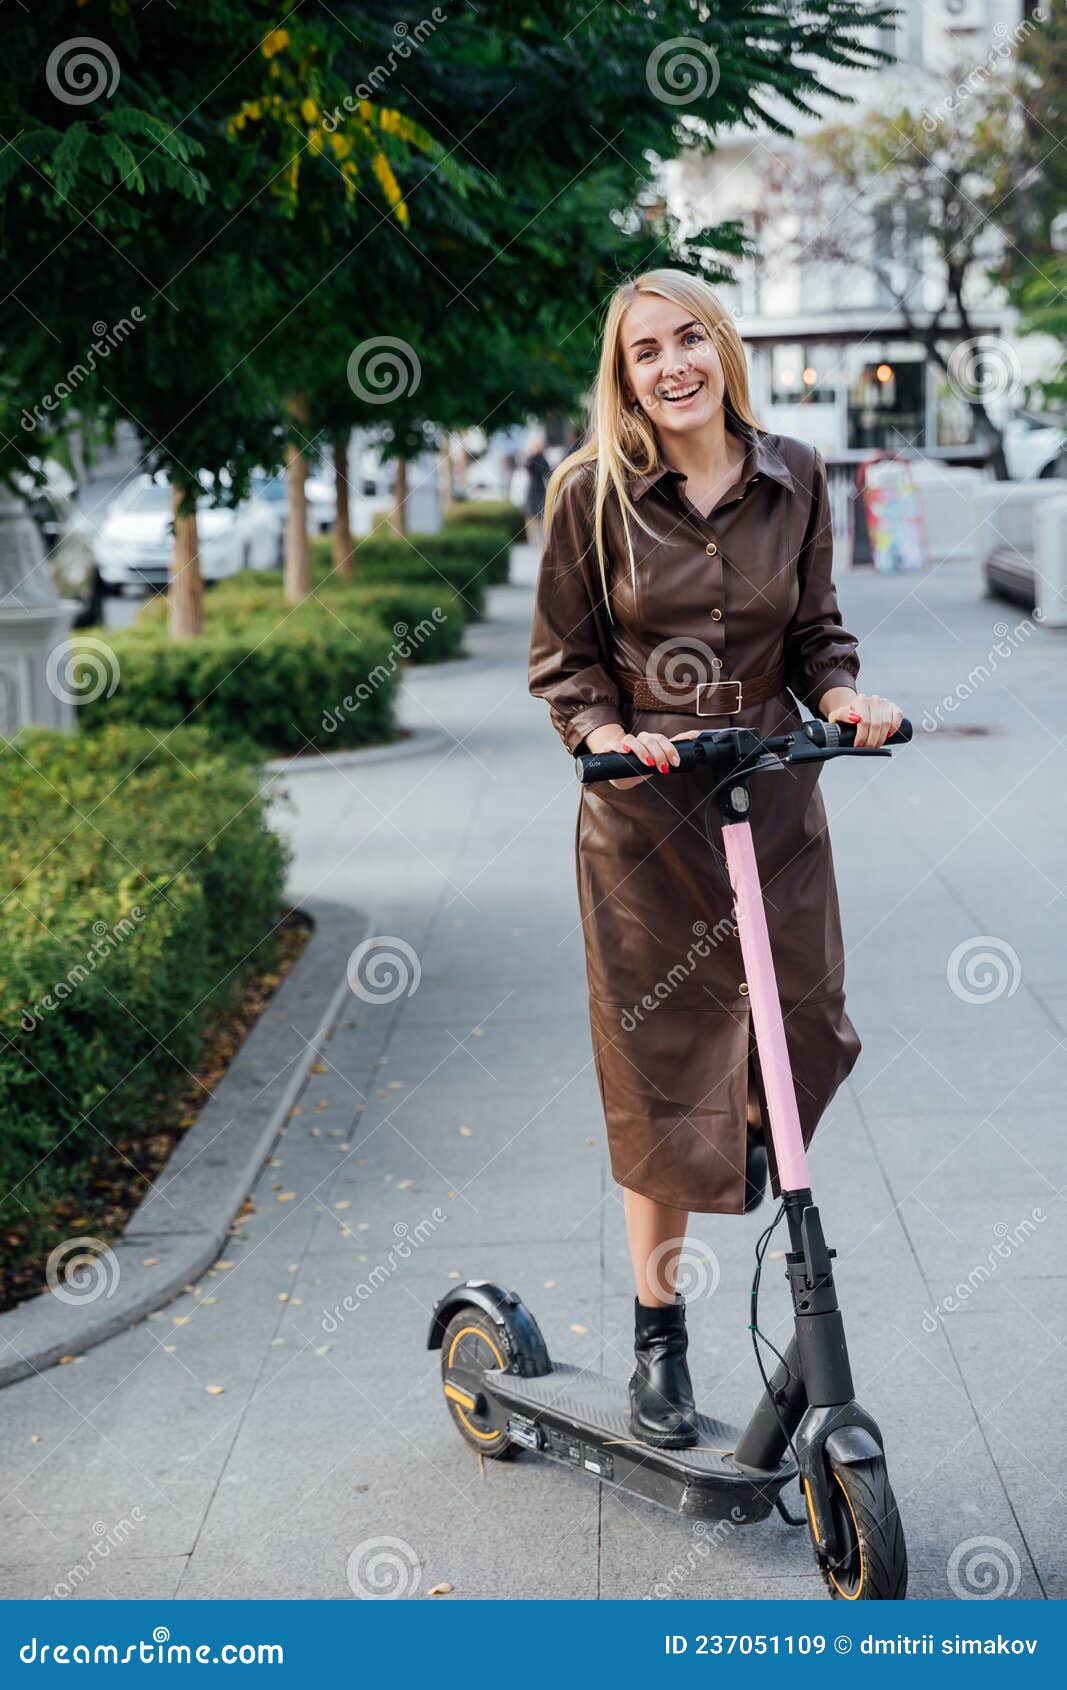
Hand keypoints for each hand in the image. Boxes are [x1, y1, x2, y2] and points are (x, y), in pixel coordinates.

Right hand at [584, 724, 702, 788]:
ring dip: (642, 751)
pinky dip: (619, 747)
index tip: (675, 763)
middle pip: (650, 739)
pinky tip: (625, 752)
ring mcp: (625, 744)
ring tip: (647, 762)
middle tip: (662, 767)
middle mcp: (639, 740)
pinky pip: (614, 744)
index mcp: (651, 741)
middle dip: (658, 754)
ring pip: (633, 740)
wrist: (620, 773)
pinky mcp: (611, 749)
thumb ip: (675, 747)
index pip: (662, 740)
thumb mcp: (659, 759)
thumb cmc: (640, 765)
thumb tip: (695, 734)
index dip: (669, 750)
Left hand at [824, 690, 903, 748]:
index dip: (862, 737)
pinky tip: (888, 735)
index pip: (864, 721)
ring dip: (881, 738)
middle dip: (871, 740)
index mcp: (860, 700)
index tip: (858, 746)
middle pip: (876, 724)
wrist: (855, 711)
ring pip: (887, 723)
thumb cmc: (845, 716)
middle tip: (866, 748)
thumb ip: (841, 715)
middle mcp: (874, 699)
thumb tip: (855, 718)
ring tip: (874, 745)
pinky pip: (898, 716)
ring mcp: (884, 702)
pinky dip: (895, 728)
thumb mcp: (837, 716)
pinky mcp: (893, 707)